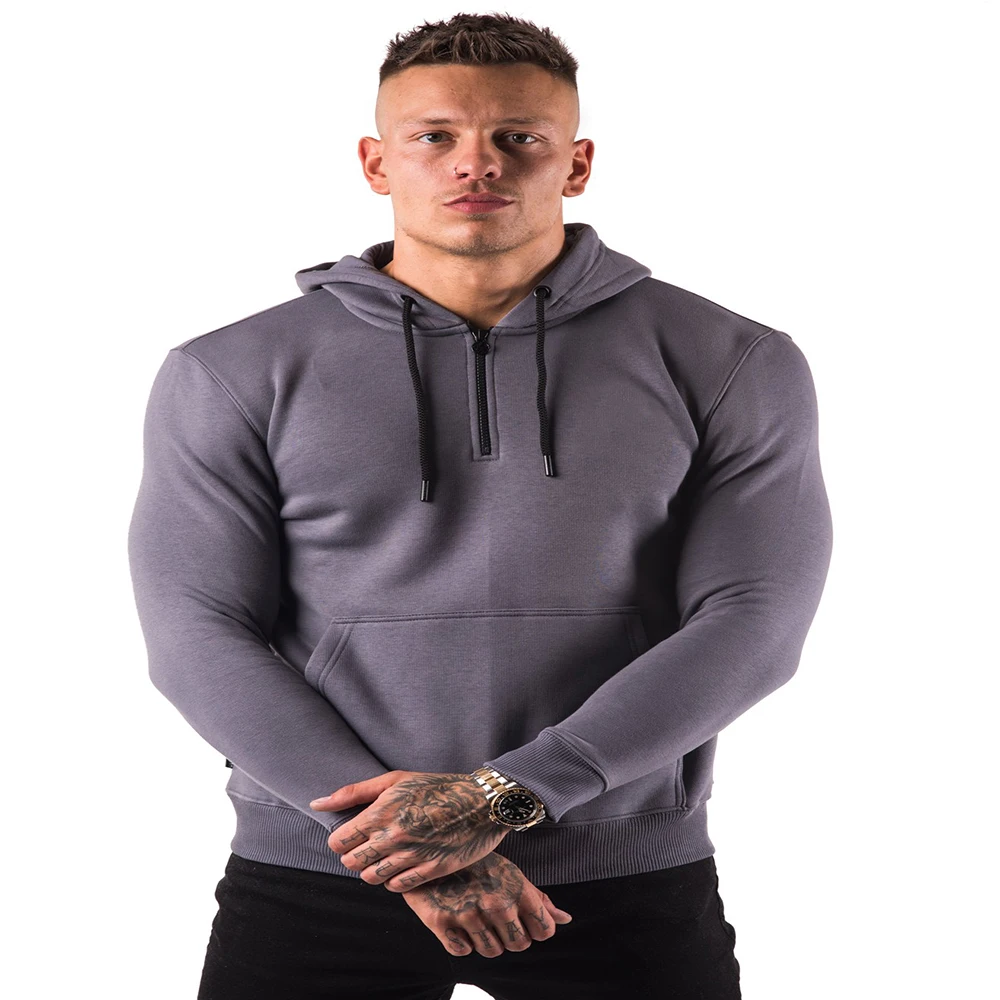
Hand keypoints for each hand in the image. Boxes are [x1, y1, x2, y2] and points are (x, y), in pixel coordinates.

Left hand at [310, 770, 510, 890]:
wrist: (482, 802)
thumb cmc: (437, 787)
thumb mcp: (395, 780)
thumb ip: (353, 793)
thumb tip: (316, 803)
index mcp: (382, 811)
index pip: (339, 842)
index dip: (341, 841)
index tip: (351, 837)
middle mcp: (394, 835)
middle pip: (352, 863)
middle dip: (355, 856)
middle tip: (368, 847)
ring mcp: (413, 855)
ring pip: (372, 878)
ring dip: (373, 870)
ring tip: (385, 856)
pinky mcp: (431, 870)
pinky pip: (397, 887)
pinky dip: (394, 879)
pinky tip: (402, 864)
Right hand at [399, 851, 573, 957]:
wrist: (427, 850)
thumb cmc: (475, 863)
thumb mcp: (509, 872)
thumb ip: (537, 898)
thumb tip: (566, 919)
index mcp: (516, 887)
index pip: (545, 930)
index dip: (535, 930)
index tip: (523, 921)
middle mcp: (496, 902)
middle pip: (519, 945)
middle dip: (510, 937)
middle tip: (495, 918)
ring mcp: (468, 913)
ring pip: (491, 952)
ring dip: (485, 940)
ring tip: (475, 916)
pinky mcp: (442, 922)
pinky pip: (462, 951)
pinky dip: (459, 941)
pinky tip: (456, 919)